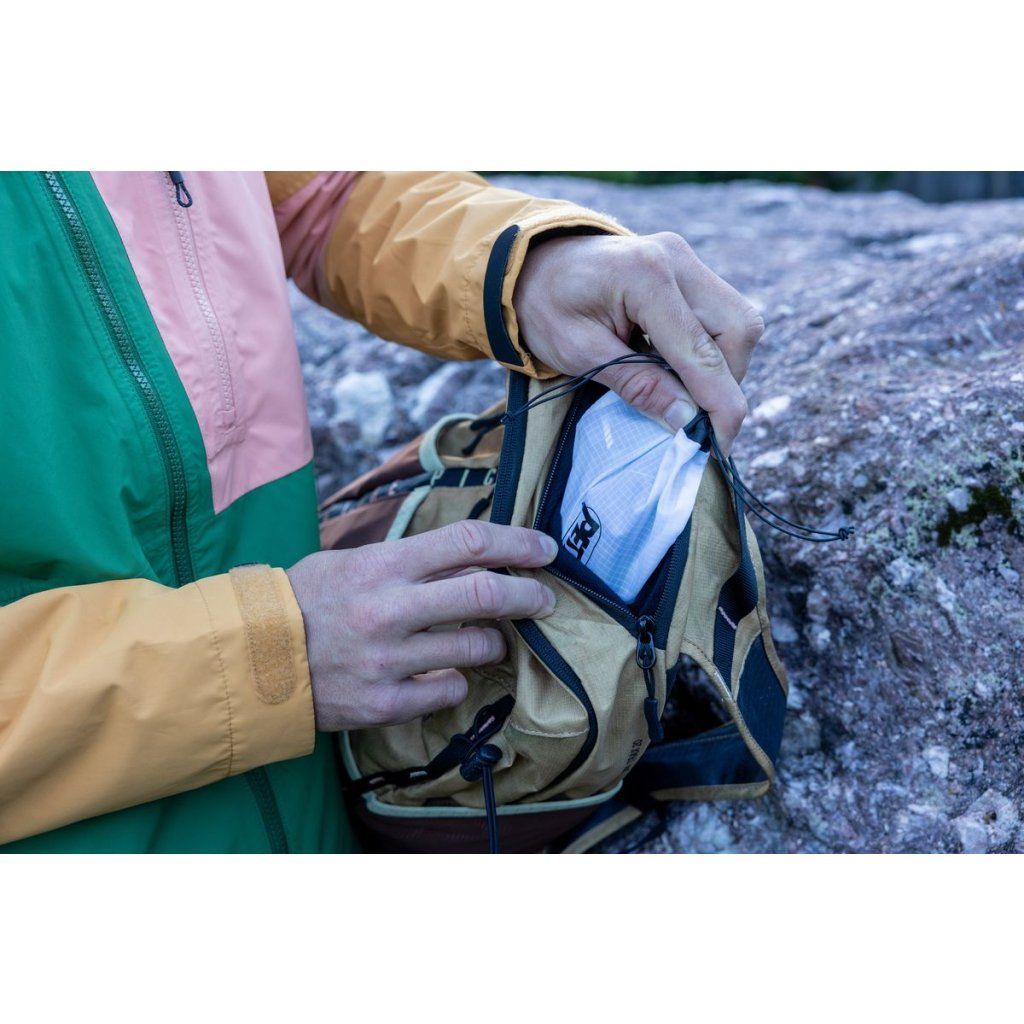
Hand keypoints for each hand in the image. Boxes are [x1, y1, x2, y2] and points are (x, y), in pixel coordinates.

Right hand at [286, 521, 557, 730]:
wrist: (252, 660)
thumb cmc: (307, 601)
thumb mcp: (352, 562)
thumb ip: (409, 559)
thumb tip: (472, 553)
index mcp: (382, 565)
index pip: (468, 543)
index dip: (518, 543)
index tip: (545, 550)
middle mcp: (389, 609)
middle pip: (485, 595)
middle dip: (529, 596)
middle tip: (546, 599)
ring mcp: (388, 660)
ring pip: (476, 647)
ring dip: (493, 641)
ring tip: (486, 638)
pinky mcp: (384, 703)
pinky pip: (450, 690)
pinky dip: (457, 680)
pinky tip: (443, 673)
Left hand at [513, 232, 763, 451]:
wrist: (530, 264)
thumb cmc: (545, 308)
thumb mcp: (581, 355)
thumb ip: (639, 385)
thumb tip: (689, 424)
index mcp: (646, 277)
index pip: (702, 351)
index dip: (719, 404)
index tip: (718, 445)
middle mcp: (677, 260)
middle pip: (738, 330)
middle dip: (724, 381)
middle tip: (691, 415)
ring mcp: (686, 260)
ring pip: (739, 323)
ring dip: (720, 366)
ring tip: (675, 386)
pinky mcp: (687, 268)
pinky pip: (720, 316)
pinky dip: (707, 350)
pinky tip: (671, 363)